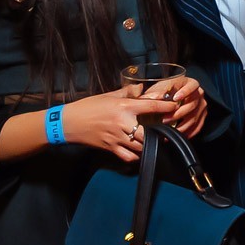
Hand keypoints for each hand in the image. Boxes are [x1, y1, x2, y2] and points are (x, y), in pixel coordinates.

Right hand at [63, 87, 178, 162]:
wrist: (68, 123)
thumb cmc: (88, 106)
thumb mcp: (109, 95)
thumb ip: (127, 92)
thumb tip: (142, 88)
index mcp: (123, 107)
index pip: (150, 106)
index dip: (166, 107)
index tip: (175, 107)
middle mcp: (122, 123)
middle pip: (148, 132)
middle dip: (160, 132)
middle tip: (169, 130)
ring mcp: (116, 138)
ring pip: (140, 146)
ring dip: (150, 144)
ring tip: (158, 141)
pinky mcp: (110, 148)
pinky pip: (128, 156)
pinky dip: (137, 156)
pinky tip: (141, 151)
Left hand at [135, 75, 207, 138]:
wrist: (173, 96)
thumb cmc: (167, 90)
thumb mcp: (161, 87)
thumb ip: (157, 92)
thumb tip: (150, 97)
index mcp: (190, 83)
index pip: (192, 86)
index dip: (185, 92)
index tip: (175, 98)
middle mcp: (199, 94)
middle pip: (192, 105)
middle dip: (178, 114)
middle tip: (165, 120)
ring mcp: (201, 105)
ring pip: (194, 118)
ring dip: (181, 126)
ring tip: (168, 131)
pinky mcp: (202, 116)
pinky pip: (197, 127)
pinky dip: (187, 133)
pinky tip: (177, 135)